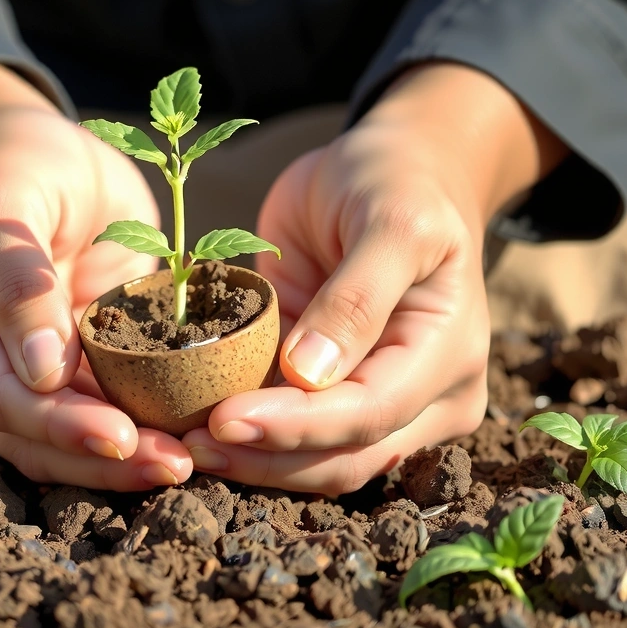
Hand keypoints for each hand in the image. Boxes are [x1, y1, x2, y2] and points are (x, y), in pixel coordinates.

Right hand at [0, 62, 192, 488]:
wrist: (33, 149)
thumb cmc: (14, 163)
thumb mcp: (9, 201)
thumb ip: (18, 278)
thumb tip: (39, 373)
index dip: (55, 424)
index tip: (119, 437)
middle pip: (28, 435)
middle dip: (98, 459)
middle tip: (172, 464)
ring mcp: (22, 366)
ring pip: (59, 442)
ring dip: (119, 461)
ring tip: (184, 462)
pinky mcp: (68, 363)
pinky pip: (94, 411)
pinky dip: (133, 430)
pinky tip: (181, 436)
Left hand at [183, 63, 567, 494]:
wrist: (389, 167)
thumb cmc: (395, 182)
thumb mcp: (390, 221)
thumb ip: (357, 298)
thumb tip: (309, 376)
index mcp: (445, 355)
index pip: (371, 411)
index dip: (298, 426)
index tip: (224, 420)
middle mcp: (422, 394)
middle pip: (343, 456)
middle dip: (265, 457)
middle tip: (186, 445)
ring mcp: (377, 399)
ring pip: (315, 461)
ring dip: (251, 459)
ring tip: (181, 444)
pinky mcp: (331, 390)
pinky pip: (290, 430)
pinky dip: (247, 435)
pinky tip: (194, 427)